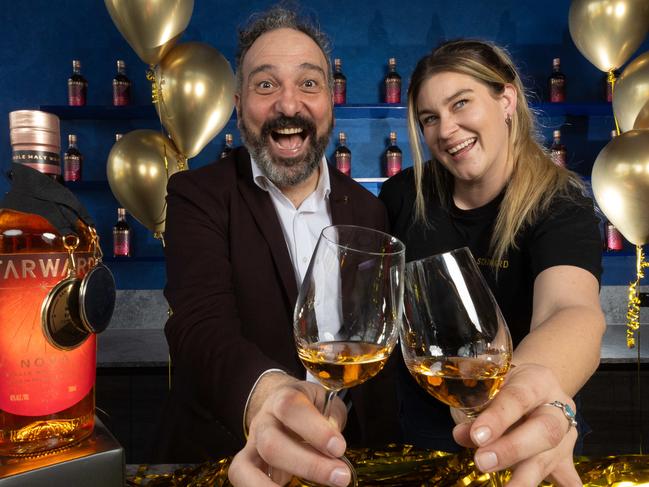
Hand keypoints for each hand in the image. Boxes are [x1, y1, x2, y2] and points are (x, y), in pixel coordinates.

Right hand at [228, 380, 350, 485]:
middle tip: (340, 477)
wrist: (284, 405)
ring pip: (249, 467)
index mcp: (283, 398)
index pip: (290, 407)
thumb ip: (332, 420)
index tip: (339, 447)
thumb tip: (334, 447)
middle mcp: (263, 421)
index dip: (315, 429)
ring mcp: (252, 445)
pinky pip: (243, 480)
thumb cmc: (311, 407)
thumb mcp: (327, 403)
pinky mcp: (246, 465)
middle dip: (308, 465)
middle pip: (272, 443)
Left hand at [452, 363, 581, 486]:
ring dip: (525, 478)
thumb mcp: (487, 386)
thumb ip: (474, 409)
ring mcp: (566, 433)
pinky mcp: (566, 456)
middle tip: (482, 462)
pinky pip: (568, 477)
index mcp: (537, 380)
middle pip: (544, 430)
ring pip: (551, 456)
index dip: (497, 418)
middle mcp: (558, 406)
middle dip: (512, 450)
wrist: (530, 385)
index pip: (518, 398)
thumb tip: (461, 435)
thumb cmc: (502, 385)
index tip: (476, 436)